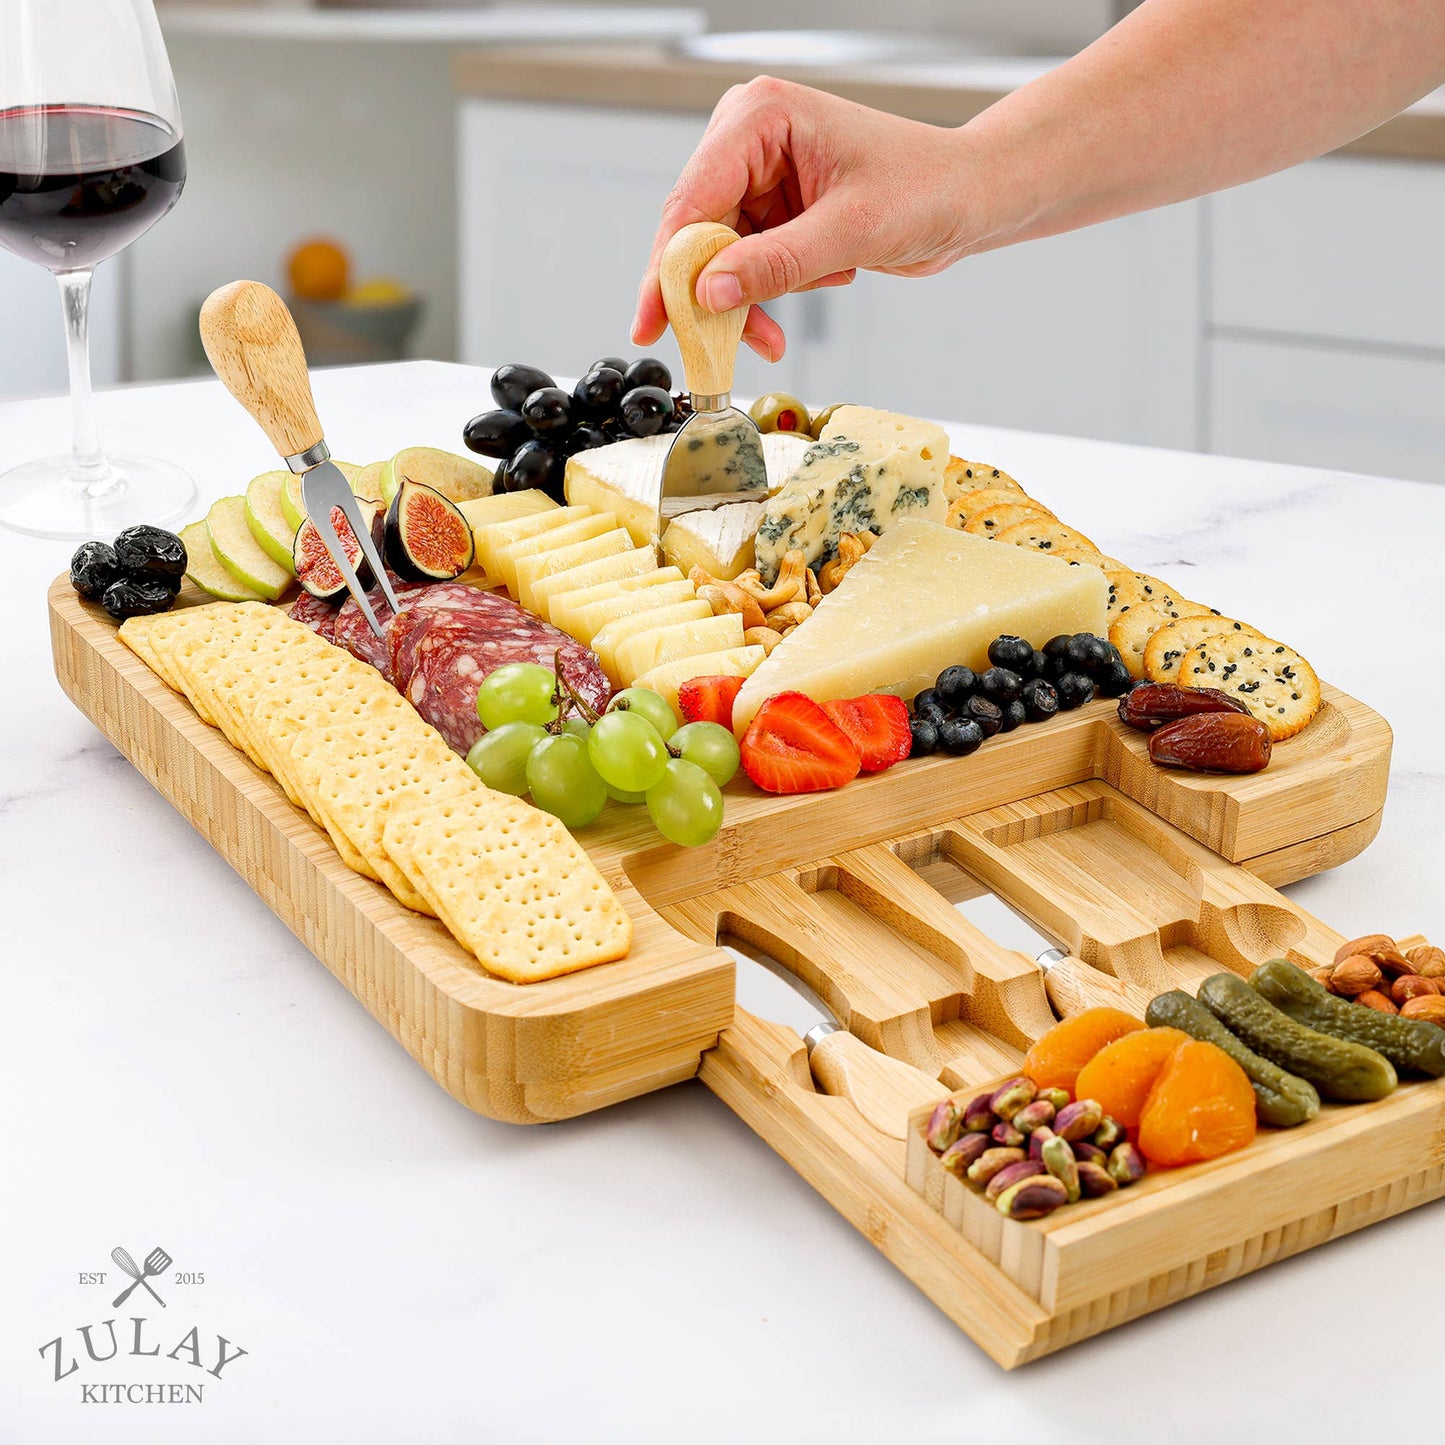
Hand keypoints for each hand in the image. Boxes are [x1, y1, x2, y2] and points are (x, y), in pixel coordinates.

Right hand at [632, 77, 980, 360]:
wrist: (968, 198)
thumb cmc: (926, 187)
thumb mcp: (849, 232)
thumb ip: (776, 264)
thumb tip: (710, 293)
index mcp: (760, 118)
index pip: (692, 201)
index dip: (667, 268)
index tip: (650, 322)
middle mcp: (750, 141)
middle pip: (694, 233)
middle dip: (706, 295)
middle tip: (703, 349)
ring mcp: (759, 178)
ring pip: (717, 260)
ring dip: (742, 305)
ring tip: (771, 337)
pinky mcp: (774, 212)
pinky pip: (745, 267)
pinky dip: (763, 299)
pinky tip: (800, 305)